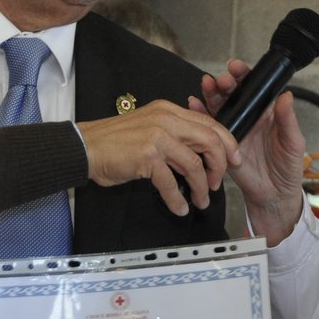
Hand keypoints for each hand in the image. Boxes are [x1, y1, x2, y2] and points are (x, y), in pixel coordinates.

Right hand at [76, 100, 239, 216]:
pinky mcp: (147, 156)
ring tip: (200, 200)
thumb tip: (198, 153)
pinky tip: (179, 208)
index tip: (233, 160)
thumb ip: (173, 133)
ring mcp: (157, 137)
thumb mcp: (149, 127)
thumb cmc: (114, 141)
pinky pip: (171, 183)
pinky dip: (177, 199)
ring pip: (194, 164)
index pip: (209, 123)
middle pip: (210, 140)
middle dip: (220, 165)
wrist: (85, 147)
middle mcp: (166, 120)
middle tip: (219, 183)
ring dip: (201, 187)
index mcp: (169, 110)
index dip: (227, 143)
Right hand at [198, 60, 306, 244]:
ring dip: (211, 94)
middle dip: (225, 83)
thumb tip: (287, 96)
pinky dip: (199, 114)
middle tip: (221, 80)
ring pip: (219, 106)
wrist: (274, 195)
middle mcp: (248, 117)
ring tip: (206, 85)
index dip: (244, 75)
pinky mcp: (221, 144)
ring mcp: (233, 129)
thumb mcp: (293, 143)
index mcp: (266, 113)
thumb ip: (288, 120)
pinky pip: (208, 127)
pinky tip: (194, 104)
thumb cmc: (288, 168)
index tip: (237, 68)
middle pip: (232, 94)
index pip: (254, 88)